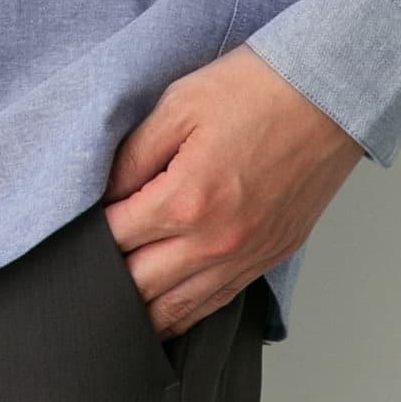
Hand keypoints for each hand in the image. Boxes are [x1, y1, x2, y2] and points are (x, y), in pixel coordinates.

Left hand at [102, 43, 365, 338]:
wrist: (328, 94)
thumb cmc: (255, 89)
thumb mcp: (178, 104)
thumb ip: (132, 155)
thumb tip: (101, 195)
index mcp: (187, 199)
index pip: (114, 240)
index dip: (86, 234)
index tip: (72, 225)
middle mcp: (215, 242)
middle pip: (138, 290)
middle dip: (104, 279)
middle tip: (82, 266)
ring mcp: (244, 257)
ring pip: (176, 313)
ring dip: (139, 310)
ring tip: (110, 300)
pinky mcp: (267, 260)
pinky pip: (213, 306)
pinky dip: (181, 312)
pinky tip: (159, 306)